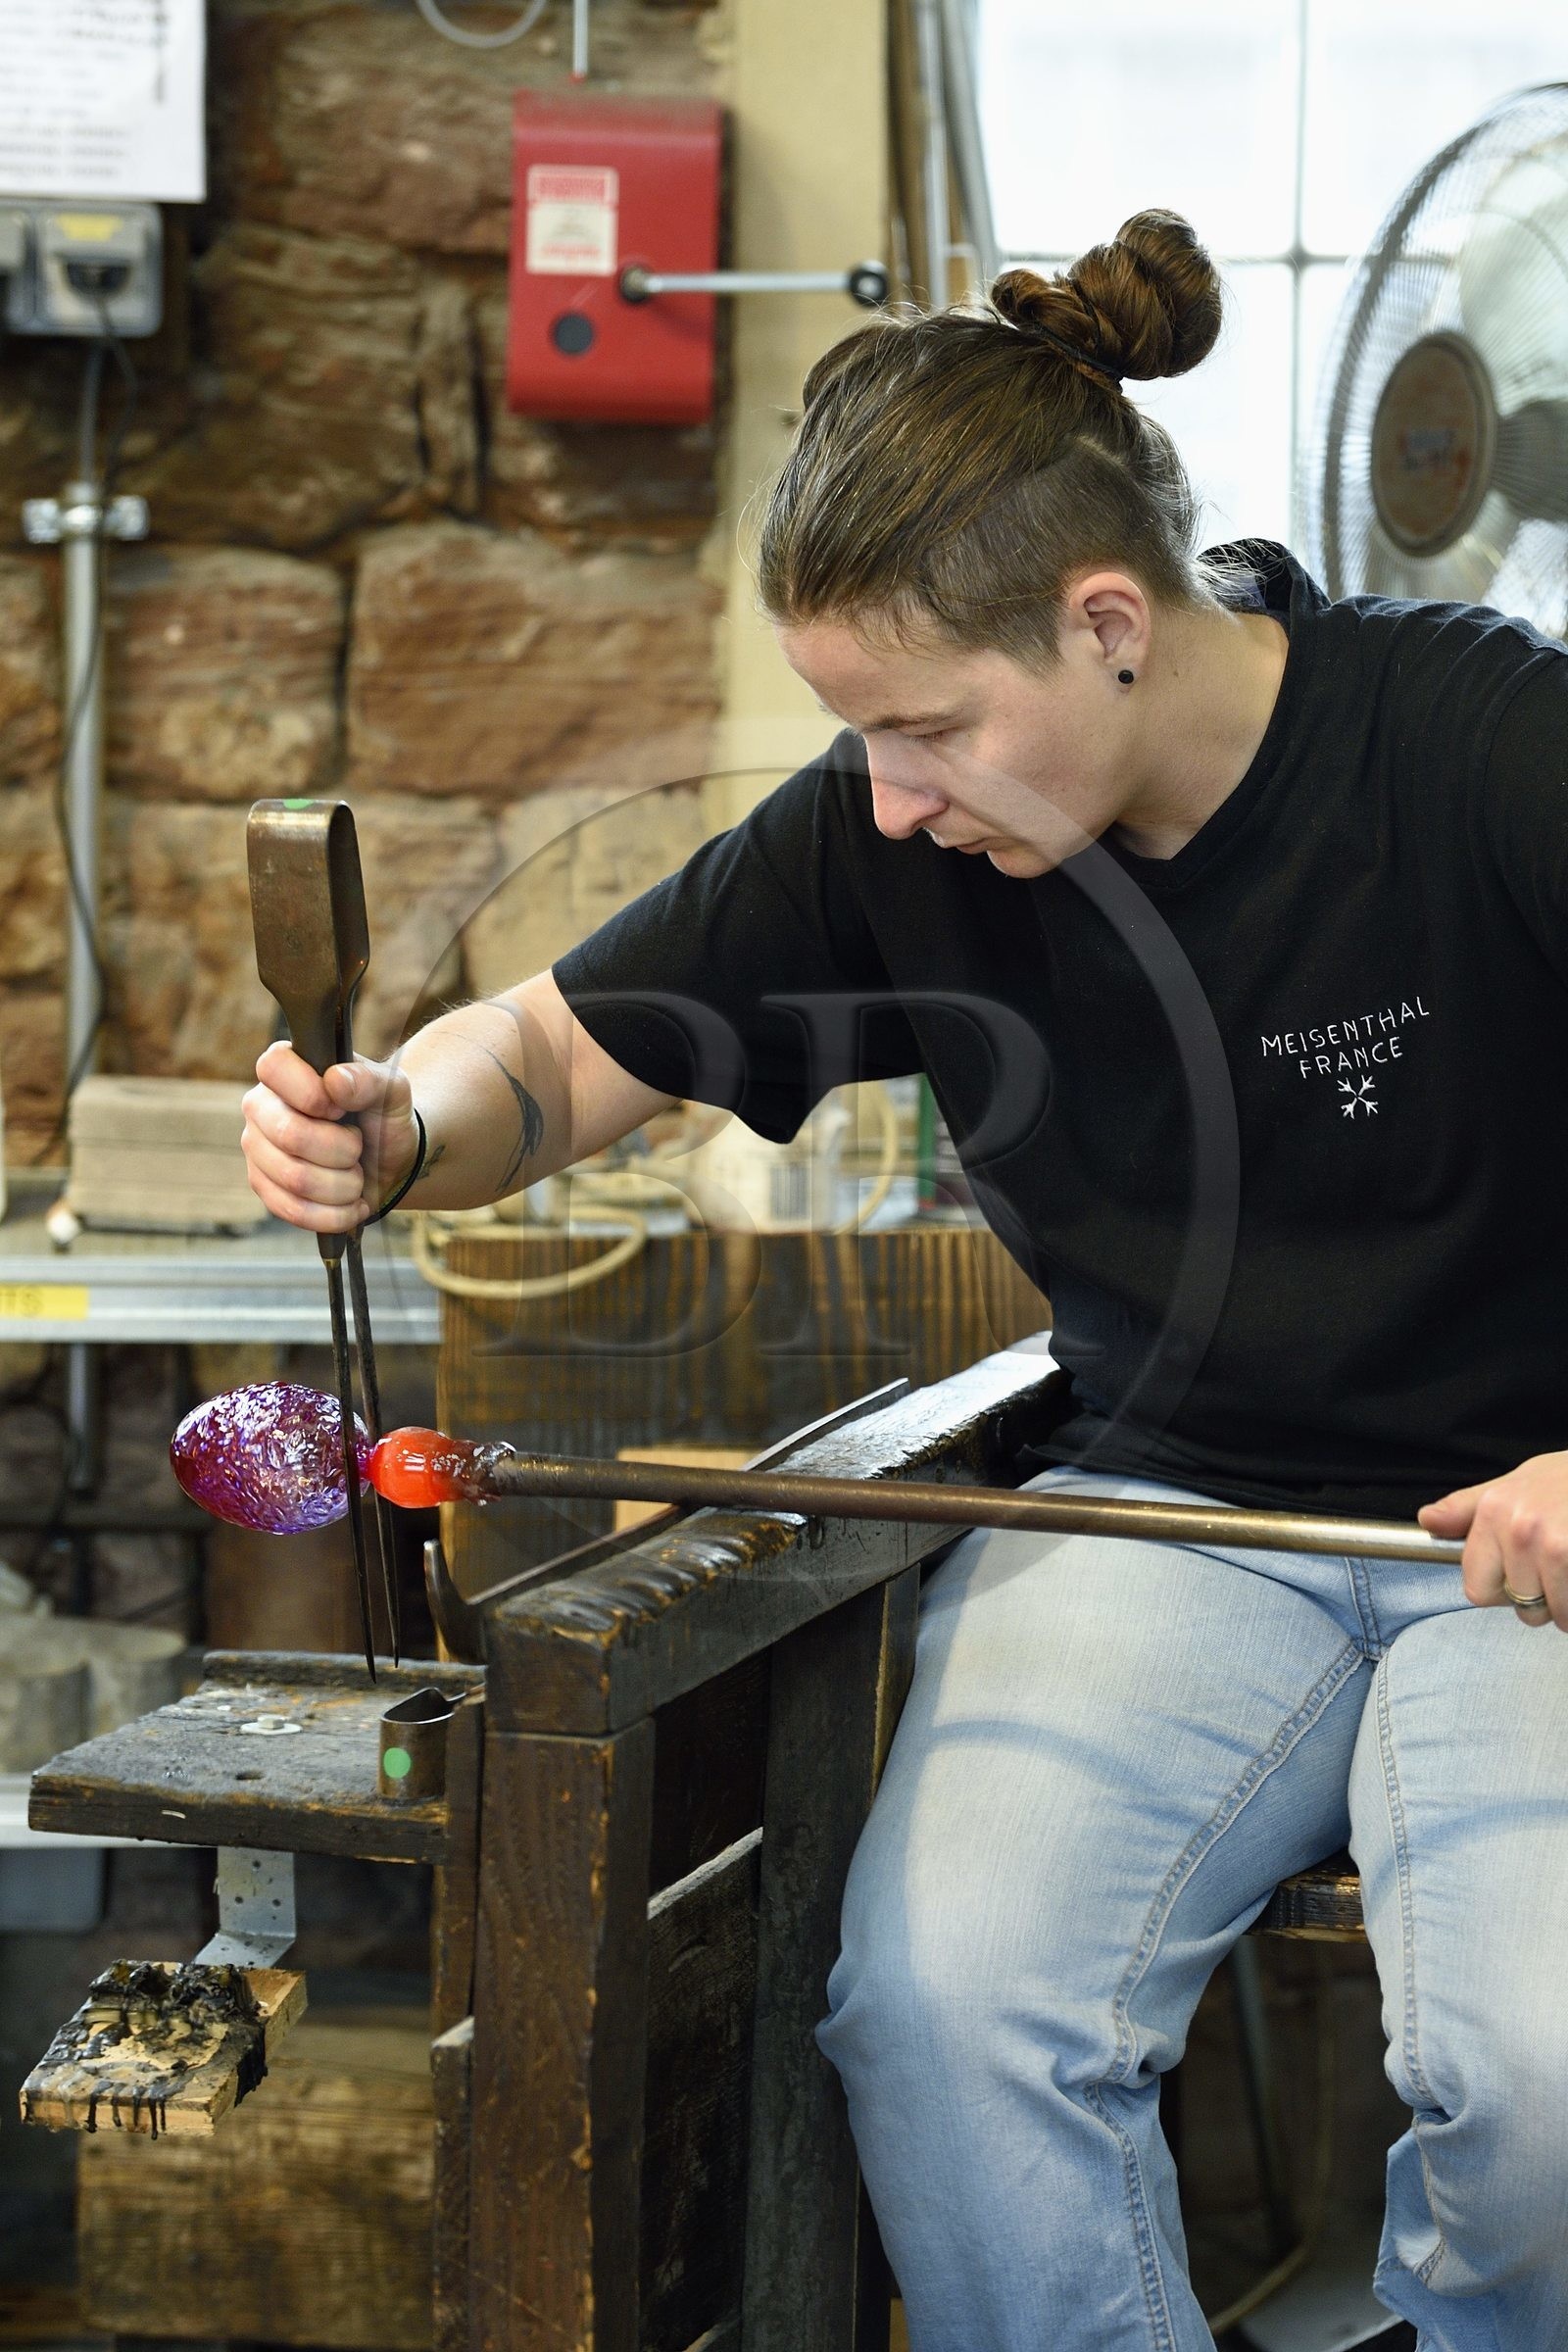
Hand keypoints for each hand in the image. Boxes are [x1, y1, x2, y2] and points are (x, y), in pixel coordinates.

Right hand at [242, 1042, 418, 1234]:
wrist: (389, 1161)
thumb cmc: (383, 1117)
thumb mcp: (391, 1090)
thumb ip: (368, 1079)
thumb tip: (335, 1080)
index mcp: (284, 1068)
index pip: (273, 1068)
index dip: (313, 1094)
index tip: (341, 1109)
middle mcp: (261, 1105)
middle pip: (289, 1134)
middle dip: (341, 1150)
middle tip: (357, 1146)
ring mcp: (257, 1148)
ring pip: (294, 1177)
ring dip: (343, 1184)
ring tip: (356, 1174)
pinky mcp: (264, 1187)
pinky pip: (292, 1209)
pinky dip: (335, 1213)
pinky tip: (352, 1204)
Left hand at [1418, 1452, 1567, 1629]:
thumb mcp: (1518, 1481)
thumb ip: (1470, 1507)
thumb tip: (1428, 1519)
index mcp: (1496, 1512)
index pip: (1477, 1590)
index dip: (1502, 1590)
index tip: (1520, 1576)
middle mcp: (1522, 1532)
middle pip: (1524, 1608)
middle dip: (1544, 1598)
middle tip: (1561, 1566)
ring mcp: (1558, 1550)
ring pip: (1559, 1616)